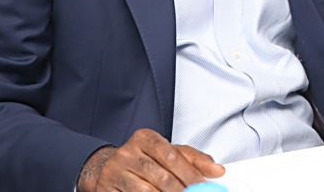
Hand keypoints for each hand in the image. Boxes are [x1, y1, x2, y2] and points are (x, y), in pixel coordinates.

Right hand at [76, 128, 224, 191]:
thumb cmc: (145, 159)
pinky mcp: (106, 189)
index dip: (189, 173)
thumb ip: (194, 160)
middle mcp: (127, 152)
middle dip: (180, 190)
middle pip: (160, 176)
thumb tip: (217, 170)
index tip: (202, 185)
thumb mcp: (169, 152)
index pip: (171, 155)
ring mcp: (114, 171)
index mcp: (144, 137)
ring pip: (146, 191)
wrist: (108, 167)